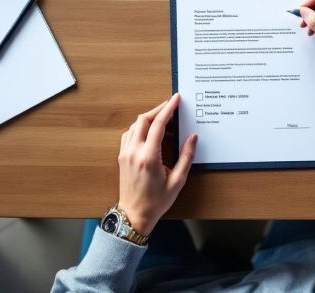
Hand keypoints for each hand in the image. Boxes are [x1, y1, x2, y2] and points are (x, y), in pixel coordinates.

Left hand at [117, 93, 197, 234]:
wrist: (133, 215)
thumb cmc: (156, 201)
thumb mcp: (177, 181)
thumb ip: (186, 156)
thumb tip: (192, 137)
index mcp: (149, 157)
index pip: (158, 124)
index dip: (168, 108)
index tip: (176, 99)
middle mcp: (134, 152)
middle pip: (143, 119)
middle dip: (158, 109)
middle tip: (171, 106)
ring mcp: (125, 153)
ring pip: (135, 125)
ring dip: (148, 118)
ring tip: (163, 119)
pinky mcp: (122, 156)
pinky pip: (129, 134)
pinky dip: (139, 127)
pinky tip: (149, 131)